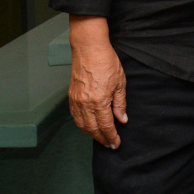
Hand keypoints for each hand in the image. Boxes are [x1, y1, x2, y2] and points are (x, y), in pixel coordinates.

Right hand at [68, 15, 126, 148]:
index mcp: (99, 101)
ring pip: (82, 124)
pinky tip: (88, 126)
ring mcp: (76, 100)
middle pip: (92, 128)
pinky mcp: (71, 96)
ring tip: (100, 137)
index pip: (105, 126)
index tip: (116, 143)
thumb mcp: (120, 83)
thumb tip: (122, 120)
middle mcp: (85, 103)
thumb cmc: (107, 62)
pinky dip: (81, 124)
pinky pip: (75, 116)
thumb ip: (120, 104)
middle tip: (109, 144)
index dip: (111, 136)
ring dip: (91, 134)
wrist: (89, 48)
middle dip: (101, 138)